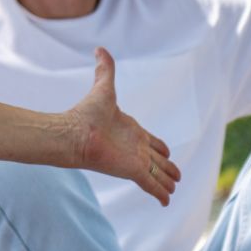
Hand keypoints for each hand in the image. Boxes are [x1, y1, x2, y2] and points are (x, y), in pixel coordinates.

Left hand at [61, 47, 179, 205]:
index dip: (160, 147)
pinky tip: (166, 201)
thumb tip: (100, 48)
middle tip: (176, 176)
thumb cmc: (85, 113)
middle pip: (157, 160)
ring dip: (167, 181)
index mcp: (132, 131)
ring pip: (157, 174)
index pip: (151, 141)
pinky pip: (152, 184)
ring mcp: (135, 161)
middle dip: (168, 168)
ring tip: (174, 188)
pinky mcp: (133, 171)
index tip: (167, 152)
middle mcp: (135, 147)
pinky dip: (161, 193)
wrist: (74, 133)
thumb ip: (105, 70)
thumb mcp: (103, 88)